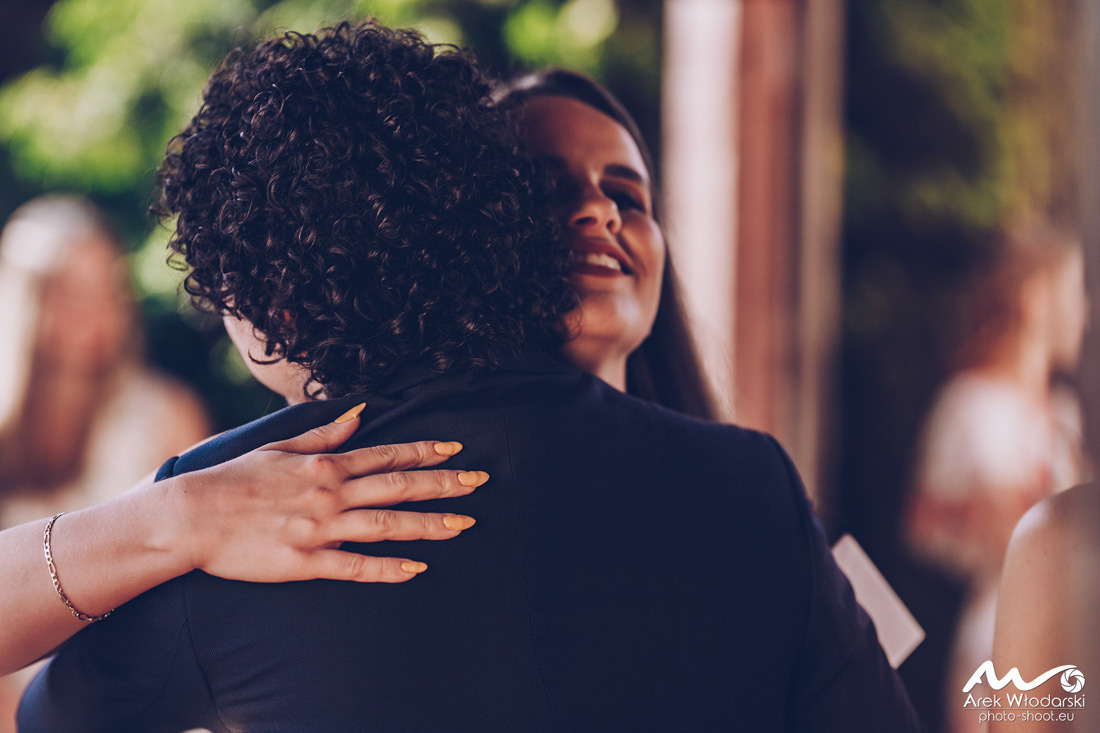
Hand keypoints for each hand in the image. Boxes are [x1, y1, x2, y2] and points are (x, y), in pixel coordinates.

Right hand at [170, 406, 486, 582]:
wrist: (189, 517)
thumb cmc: (232, 480)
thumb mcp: (280, 448)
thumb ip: (324, 434)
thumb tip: (360, 413)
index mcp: (323, 465)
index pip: (384, 455)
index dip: (423, 452)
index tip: (456, 450)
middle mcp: (329, 494)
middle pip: (397, 487)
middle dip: (442, 484)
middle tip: (479, 483)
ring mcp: (319, 528)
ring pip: (386, 525)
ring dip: (427, 524)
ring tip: (464, 525)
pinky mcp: (305, 562)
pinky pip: (354, 566)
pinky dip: (387, 567)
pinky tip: (417, 569)